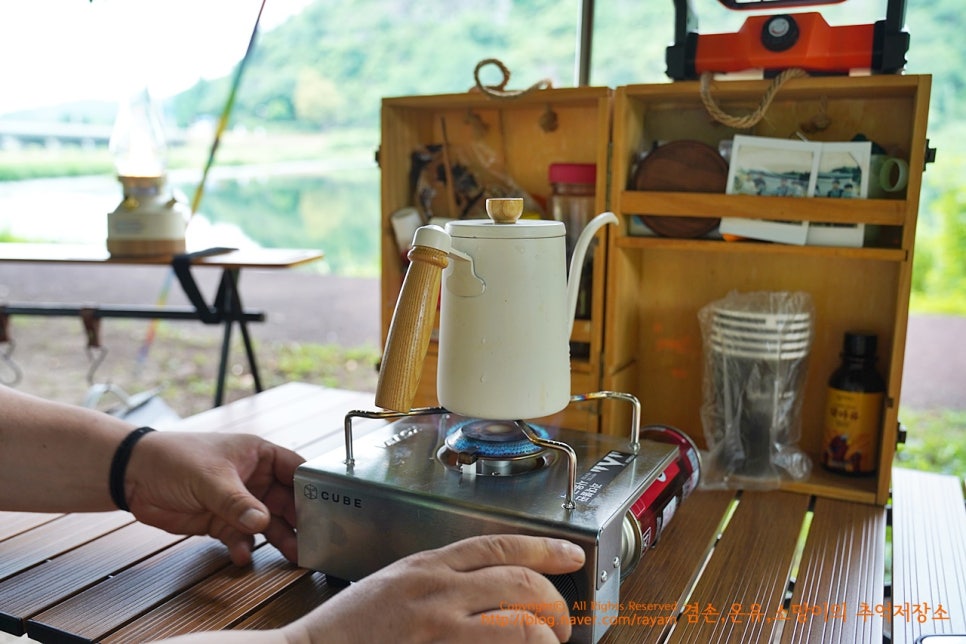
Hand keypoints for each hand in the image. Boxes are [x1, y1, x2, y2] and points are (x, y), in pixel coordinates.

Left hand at [125, 431, 303, 565]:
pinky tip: (243, 556)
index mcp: (259, 455)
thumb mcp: (210, 478)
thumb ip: (237, 502)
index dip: (312, 487)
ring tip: (293, 557)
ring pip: (268, 523)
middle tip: (314, 540)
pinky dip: (245, 548)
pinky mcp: (222, 522)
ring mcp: (239, 502)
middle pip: (287, 501)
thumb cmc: (174, 459)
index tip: (328, 507)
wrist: (133, 477)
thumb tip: (262, 522)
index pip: (295, 470)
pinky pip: (242, 538)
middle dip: (300, 520)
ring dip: (279, 539)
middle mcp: (254, 478)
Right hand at [285, 534, 585, 642]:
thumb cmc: (347, 630)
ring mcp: (439, 629)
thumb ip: (439, 581)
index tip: (572, 555)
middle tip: (562, 623)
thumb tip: (487, 589)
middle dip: (554, 605)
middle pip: (521, 585)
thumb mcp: (394, 585)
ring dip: (545, 638)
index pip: (500, 545)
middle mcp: (438, 592)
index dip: (545, 549)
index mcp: (427, 566)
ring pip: (519, 626)